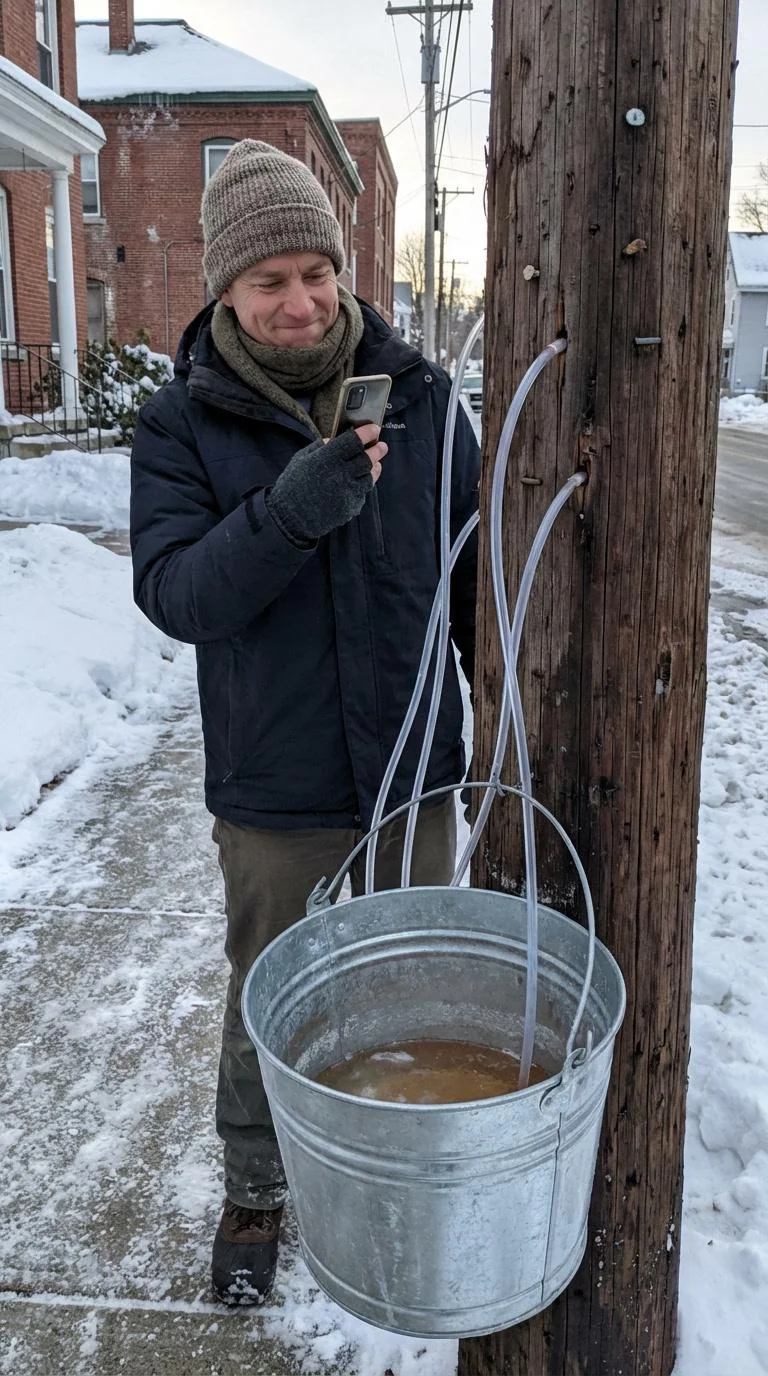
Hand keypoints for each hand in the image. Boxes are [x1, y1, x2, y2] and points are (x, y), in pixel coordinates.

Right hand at [267, 428, 384, 545]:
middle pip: (367, 459)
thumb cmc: (293, 486)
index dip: (366, 433)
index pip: (353, 441)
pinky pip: (362, 493)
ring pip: (369, 476)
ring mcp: (347, 492)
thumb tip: (335, 439)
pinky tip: (360, 481)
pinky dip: (363, 485)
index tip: (374, 428)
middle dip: (377, 450)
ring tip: (375, 463)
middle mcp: (339, 474)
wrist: (291, 518)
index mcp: (326, 459)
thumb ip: (319, 447)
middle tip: (382, 446)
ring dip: (374, 468)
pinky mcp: (350, 507)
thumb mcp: (301, 459)